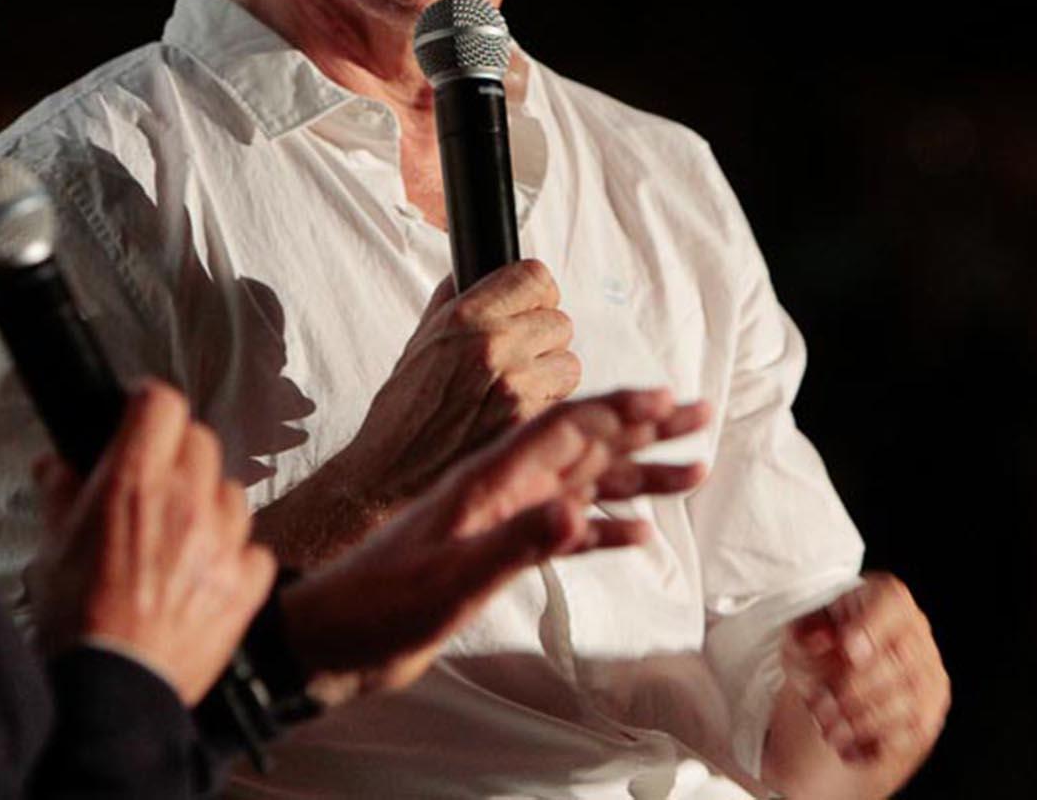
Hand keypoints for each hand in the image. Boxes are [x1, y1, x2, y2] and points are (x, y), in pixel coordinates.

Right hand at [29, 381, 277, 704]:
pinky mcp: (245, 584)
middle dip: (177, 453)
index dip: (147, 405)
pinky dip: (235, 556)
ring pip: (231, 492)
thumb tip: (55, 463)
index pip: (161, 402)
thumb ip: (59, 492)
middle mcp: (186, 503)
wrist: (112, 688)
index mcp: (134, 483)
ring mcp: (222, 543)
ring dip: (209, 503)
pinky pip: (255, 549)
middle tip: (154, 482)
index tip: (139, 417)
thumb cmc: (78, 623)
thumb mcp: (52, 547)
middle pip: (200, 441)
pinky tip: (207, 573)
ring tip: (181, 533)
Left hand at [280, 387, 709, 703]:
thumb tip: (578, 512)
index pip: (565, 428)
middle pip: (585, 446)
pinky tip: (639, 534)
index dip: (617, 409)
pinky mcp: (495, 555)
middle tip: (702, 415)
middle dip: (645, 429)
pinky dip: (604, 530)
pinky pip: (562, 533)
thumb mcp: (452, 576)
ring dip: (636, 476)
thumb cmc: (381, 602)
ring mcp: (499, 521)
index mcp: (489, 480)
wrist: (333, 639)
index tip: (668, 397)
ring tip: (692, 471)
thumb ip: (516, 543)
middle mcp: (500, 490)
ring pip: (582, 487)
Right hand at [338, 259, 580, 506]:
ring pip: (569, 363)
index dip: (537, 292)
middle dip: (543, 339)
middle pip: (560, 320)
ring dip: (550, 377)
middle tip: (519, 358)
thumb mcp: (420, 342)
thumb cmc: (402, 415)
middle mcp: (493, 345)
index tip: (531, 306)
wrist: (392, 476)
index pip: (535, 276)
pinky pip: (562, 404)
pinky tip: (515, 419)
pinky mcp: (530, 424)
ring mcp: (515, 387)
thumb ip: (453, 302)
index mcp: (464, 318)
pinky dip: (546, 410)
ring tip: (517, 392)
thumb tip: (477, 275)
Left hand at [781, 573, 948, 775]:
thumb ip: (802, 634)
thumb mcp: (799, 636)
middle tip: (819, 704)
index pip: (892, 602)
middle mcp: (916, 633)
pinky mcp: (929, 714)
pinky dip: (874, 744)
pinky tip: (846, 746)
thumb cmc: (820, 648)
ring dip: (860, 721)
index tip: (849, 649)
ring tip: (826, 728)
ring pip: (905, 703)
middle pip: (898, 660)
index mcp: (884, 599)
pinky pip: (910, 734)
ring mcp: (928, 675)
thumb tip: (820, 641)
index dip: (874, 625)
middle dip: (853, 689)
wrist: (838, 684)